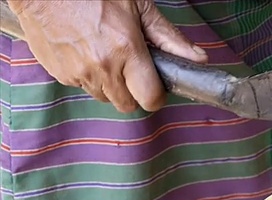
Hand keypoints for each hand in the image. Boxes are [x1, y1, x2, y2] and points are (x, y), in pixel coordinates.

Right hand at [7, 0, 208, 112]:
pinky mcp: (60, 74)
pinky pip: (83, 87)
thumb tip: (198, 59)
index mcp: (126, 50)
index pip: (150, 98)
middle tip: (132, 67)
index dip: (157, 95)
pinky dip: (89, 76)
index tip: (156, 84)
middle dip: (135, 91)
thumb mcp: (140, 7)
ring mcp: (78, 73)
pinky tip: (88, 52)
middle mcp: (102, 67)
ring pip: (105, 97)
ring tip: (107, 54)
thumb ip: (170, 39)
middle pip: (128, 104)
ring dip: (111, 84)